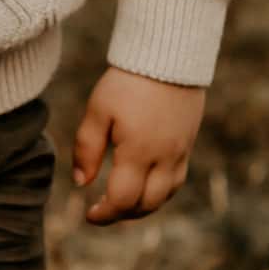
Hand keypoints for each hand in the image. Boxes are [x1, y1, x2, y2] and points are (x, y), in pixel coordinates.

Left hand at [72, 66, 204, 225]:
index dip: (104, 214)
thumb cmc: (128, 80)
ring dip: (143, 206)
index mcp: (138, 151)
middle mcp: (164, 157)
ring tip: (122, 202)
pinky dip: (160, 191)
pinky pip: (177, 180)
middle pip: (147, 204)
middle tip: (102, 211)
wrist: (169, 54)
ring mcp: (180, 151)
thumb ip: (87, 149)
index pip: (123, 199)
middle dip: (123, 214)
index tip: (89, 214)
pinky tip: (144, 185)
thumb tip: (81, 182)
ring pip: (165, 195)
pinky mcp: (188, 143)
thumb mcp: (98, 111)